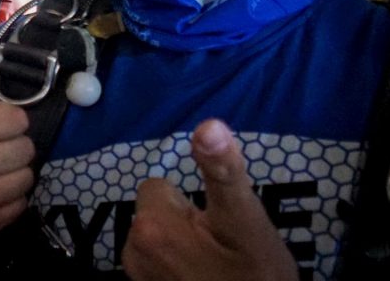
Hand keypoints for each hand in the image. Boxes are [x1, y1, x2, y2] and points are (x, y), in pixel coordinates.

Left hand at [121, 119, 297, 280]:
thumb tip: (209, 124)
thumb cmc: (256, 278)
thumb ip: (223, 171)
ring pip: (158, 237)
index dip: (191, 200)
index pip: (160, 185)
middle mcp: (133, 250)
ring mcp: (138, 278)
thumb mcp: (247, 221)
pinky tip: (203, 277)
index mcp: (152, 225)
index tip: (216, 224)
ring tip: (215, 264)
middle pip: (156, 211)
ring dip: (181, 245)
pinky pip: (158, 263)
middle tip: (222, 245)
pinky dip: (176, 267)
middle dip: (184, 220)